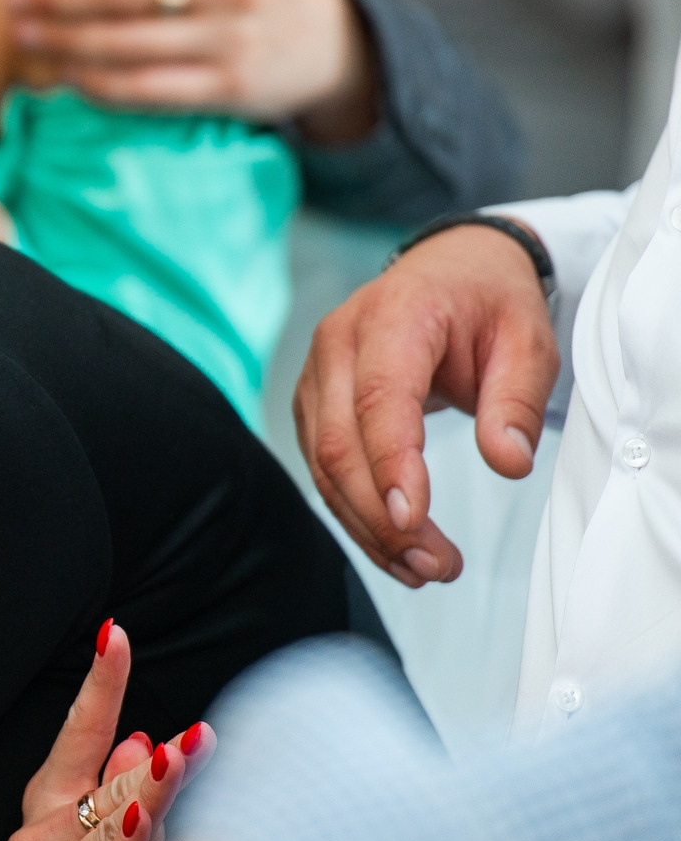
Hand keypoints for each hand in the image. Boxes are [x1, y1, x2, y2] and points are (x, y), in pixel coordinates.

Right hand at [7, 621, 215, 840]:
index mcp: (46, 802)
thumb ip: (119, 787)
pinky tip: (149, 836)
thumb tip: (142, 741)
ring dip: (149, 803)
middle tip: (190, 742)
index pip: (79, 732)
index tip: (114, 634)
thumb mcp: (94, 833)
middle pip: (106, 791)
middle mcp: (39, 839)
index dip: (99, 683)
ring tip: (176, 764)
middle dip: (150, 770)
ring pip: (114, 837)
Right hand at [294, 224, 556, 586]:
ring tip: (424, 569)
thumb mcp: (527, 341)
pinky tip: (395, 545)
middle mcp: (337, 342)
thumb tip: (507, 465)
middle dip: (381, 515)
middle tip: (436, 566)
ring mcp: (316, 373)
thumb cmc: (487, 304)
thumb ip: (514, 402)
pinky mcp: (313, 403)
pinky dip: (355, 512)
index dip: (391, 462)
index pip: (378, 396)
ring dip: (367, 525)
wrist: (448, 271)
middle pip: (339, 442)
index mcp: (393, 315)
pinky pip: (322, 466)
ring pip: (322, 464)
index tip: (415, 519)